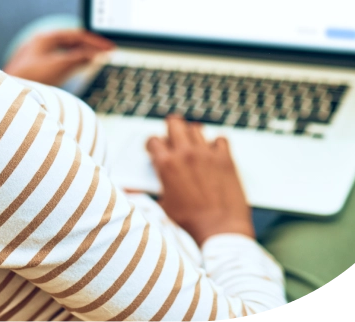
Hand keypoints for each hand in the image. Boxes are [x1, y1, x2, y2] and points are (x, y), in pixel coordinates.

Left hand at [3, 29, 113, 86]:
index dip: (94, 41)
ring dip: (81, 55)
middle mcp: (40, 46)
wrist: (7, 97)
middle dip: (89, 46)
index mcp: (44, 39)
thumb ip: (77, 58)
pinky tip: (78, 68)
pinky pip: (59, 63)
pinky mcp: (34, 71)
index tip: (109, 48)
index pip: (75, 35)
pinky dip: (72, 63)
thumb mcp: (57, 66)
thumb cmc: (28, 80)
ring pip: (64, 53)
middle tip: (106, 52)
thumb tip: (94, 53)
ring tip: (96, 59)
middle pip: (70, 42)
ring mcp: (36, 58)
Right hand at [146, 116, 254, 245]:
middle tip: (172, 137)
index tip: (156, 150)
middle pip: (174, 124)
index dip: (153, 145)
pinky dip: (216, 145)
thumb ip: (146, 193)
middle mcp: (185, 153)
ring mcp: (207, 154)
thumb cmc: (189, 223)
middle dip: (171, 129)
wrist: (219, 231)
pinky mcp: (225, 159)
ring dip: (192, 136)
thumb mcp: (161, 207)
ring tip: (193, 146)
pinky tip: (214, 154)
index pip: (154, 140)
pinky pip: (221, 139)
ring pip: (196, 129)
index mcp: (166, 164)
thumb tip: (129, 191)